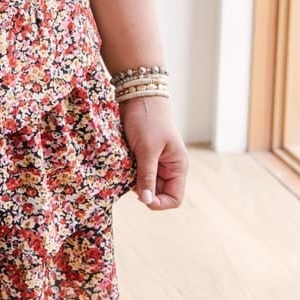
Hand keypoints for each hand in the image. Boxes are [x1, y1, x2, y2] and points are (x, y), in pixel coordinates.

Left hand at [118, 94, 186, 209]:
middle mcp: (168, 168)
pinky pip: (137, 175)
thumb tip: (146, 201)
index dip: (159, 203)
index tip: (141, 198)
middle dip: (144, 192)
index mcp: (177, 167)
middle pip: (158, 194)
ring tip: (126, 171)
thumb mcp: (147, 150)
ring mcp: (155, 163)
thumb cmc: (148, 120)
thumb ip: (147, 176)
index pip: (174, 198)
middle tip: (130, 181)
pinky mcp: (142, 158)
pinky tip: (122, 167)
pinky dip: (129, 175)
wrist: (138, 96)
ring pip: (145, 185)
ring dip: (135, 183)